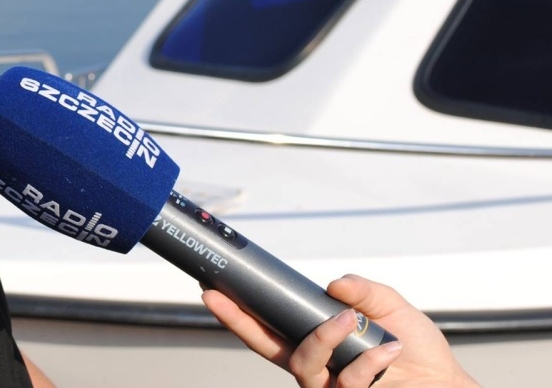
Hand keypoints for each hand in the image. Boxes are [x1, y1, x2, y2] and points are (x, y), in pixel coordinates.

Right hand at [202, 274, 479, 387]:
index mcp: (317, 343)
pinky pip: (346, 380)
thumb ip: (364, 293)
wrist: (447, 387)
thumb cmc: (419, 354)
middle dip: (238, 321)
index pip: (270, 327)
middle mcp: (315, 368)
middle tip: (219, 298)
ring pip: (302, 363)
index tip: (216, 288)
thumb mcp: (392, 310)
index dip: (241, 311)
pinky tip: (388, 349)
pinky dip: (368, 359)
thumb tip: (333, 285)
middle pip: (263, 346)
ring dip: (323, 338)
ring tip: (350, 322)